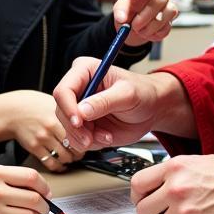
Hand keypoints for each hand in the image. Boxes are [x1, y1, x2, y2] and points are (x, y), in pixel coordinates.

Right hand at [0, 90, 84, 171]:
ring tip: (72, 155)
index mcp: (59, 113)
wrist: (13, 111)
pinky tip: (62, 163)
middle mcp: (51, 126)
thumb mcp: (55, 103)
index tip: (90, 141)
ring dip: (71, 159)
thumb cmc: (36, 106)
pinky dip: (59, 166)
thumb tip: (89, 124)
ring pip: (65, 157)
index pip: (80, 131)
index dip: (88, 139)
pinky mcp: (34, 148)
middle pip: (75, 145)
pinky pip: (51, 163)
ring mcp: (42, 138)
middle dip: (82, 151)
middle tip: (83, 150)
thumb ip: (70, 114)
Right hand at [53, 59, 168, 151]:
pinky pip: (77, 138)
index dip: (68, 107)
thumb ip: (105, 101)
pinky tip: (106, 137)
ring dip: (85, 138)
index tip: (79, 122)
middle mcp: (79, 88)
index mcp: (85, 71)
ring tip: (106, 136)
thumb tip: (82, 110)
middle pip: (61, 111)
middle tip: (90, 137)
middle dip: (76, 128)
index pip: (64, 90)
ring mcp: (80, 108)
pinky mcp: (85, 124)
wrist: (152, 109)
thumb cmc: (143, 93)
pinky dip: (91, 143)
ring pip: (67, 128)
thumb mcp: (127, 94)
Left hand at [113, 0, 177, 46]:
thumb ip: (121, 11)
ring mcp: (168, 7)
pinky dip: (154, 34)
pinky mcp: (170, 22)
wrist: (133, 27)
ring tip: (138, 30)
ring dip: (150, 26)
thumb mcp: (120, 9)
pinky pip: (166, 28)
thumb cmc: (129, 12)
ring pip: (168, 13)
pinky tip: (146, 32)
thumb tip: (122, 18)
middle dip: (146, 14)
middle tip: (134, 25)